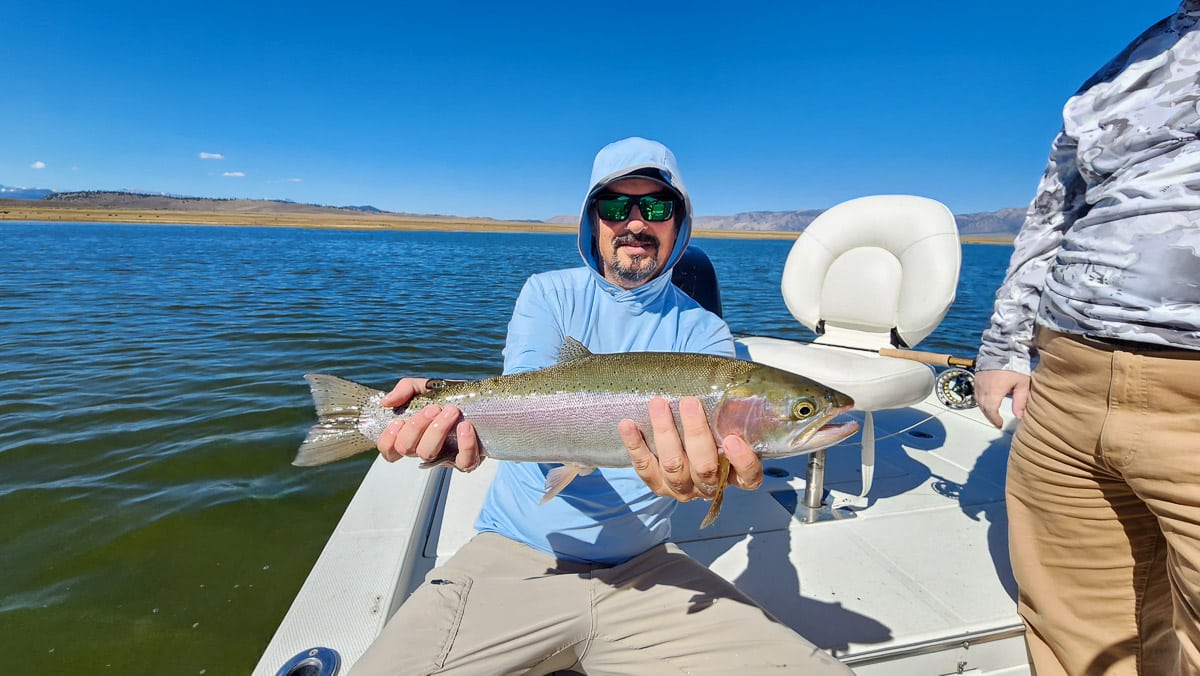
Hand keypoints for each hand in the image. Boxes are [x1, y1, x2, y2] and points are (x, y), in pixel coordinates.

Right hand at [375, 378, 481, 471]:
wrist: (479, 397)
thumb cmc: (447, 396)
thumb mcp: (425, 387)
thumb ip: (405, 390)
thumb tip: (386, 402)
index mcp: (412, 436)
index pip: (389, 450)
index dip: (388, 440)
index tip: (398, 421)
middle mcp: (424, 449)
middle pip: (407, 449)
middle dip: (416, 426)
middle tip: (433, 408)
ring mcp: (444, 457)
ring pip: (429, 454)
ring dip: (437, 431)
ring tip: (451, 411)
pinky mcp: (467, 460)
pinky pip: (464, 463)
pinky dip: (464, 445)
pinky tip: (465, 427)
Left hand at [620, 396, 762, 500]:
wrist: (686, 449)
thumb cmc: (713, 429)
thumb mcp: (728, 423)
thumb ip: (731, 412)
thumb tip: (728, 380)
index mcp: (735, 475)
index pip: (748, 477)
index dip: (742, 461)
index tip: (732, 439)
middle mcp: (709, 486)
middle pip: (705, 467)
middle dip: (696, 433)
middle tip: (689, 402)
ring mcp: (682, 488)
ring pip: (673, 466)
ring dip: (665, 433)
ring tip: (658, 404)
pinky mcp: (658, 485)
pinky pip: (644, 468)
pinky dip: (635, 445)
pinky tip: (627, 425)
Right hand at [974, 369, 1030, 428]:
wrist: (1002, 347)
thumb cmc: (1014, 365)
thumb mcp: (1022, 383)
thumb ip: (1020, 401)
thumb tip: (1019, 416)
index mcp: (994, 392)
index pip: (991, 411)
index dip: (994, 420)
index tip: (1000, 424)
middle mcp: (983, 389)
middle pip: (983, 408)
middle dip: (989, 416)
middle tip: (996, 421)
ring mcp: (978, 383)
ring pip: (978, 400)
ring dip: (985, 408)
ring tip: (992, 412)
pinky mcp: (977, 377)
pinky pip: (977, 392)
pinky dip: (981, 399)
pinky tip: (987, 399)